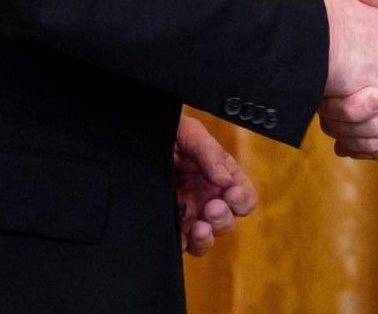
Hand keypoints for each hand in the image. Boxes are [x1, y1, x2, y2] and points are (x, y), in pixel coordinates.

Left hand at [173, 113, 256, 256]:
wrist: (135, 140)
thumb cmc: (169, 133)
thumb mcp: (192, 134)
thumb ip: (210, 154)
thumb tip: (226, 180)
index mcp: (220, 177)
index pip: (243, 196)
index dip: (243, 199)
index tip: (233, 194)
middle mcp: (207, 199)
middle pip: (228, 221)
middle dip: (224, 217)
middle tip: (212, 207)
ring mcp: (188, 214)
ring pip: (207, 238)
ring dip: (207, 236)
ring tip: (200, 228)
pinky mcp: (168, 225)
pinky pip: (181, 244)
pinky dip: (185, 244)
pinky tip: (181, 236)